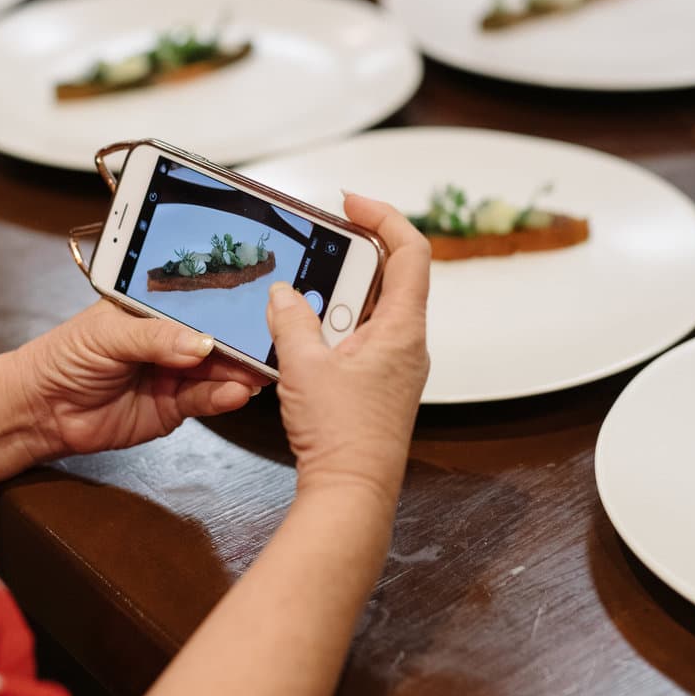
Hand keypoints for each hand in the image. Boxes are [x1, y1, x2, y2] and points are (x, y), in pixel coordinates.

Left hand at [16, 301, 265, 459]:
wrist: (41, 411)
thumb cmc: (65, 357)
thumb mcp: (107, 335)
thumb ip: (154, 338)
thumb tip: (201, 343)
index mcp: (156, 307)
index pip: (198, 299)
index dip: (226, 301)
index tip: (256, 303)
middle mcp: (172, 338)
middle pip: (216, 336)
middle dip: (242, 339)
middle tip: (269, 341)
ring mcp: (177, 372)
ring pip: (218, 369)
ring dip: (240, 370)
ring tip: (259, 370)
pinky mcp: (176, 406)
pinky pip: (206, 400)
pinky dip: (224, 397)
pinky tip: (237, 392)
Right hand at [266, 192, 430, 504]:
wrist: (352, 492)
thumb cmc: (342, 437)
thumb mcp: (304, 368)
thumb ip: (291, 320)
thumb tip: (283, 293)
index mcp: (402, 329)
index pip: (411, 252)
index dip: (384, 217)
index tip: (351, 203)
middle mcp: (407, 342)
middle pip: (391, 274)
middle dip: (352, 253)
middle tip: (317, 241)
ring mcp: (395, 363)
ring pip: (372, 306)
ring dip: (338, 291)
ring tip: (302, 288)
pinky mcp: (379, 382)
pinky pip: (361, 334)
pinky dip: (336, 321)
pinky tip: (304, 330)